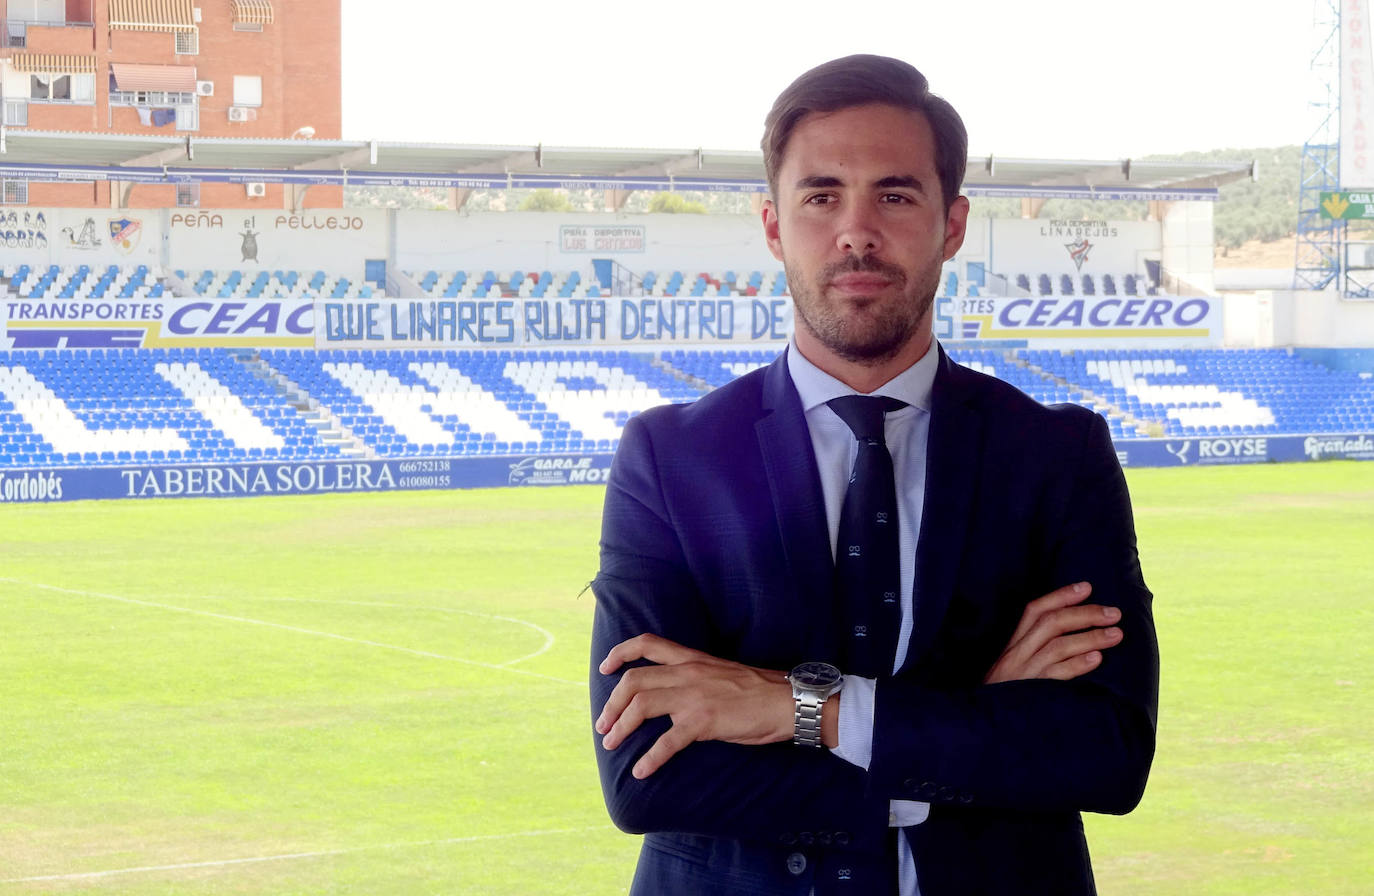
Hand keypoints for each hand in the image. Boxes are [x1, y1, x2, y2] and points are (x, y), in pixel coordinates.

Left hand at [596, 633, 791, 778]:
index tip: (605, 667)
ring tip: (611, 744)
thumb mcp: (720, 672)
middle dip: (612, 703)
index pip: (647, 644)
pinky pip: (667, 741)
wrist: (786, 701)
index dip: (620, 653)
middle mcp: (688, 673)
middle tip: (603, 724)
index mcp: (691, 659)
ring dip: (621, 727)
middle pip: (634, 680)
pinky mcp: (704, 721)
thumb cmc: (757, 691)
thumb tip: (673, 694)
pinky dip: (650, 758)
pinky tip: (641, 771)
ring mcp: (694, 696)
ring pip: (642, 706)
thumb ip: (695, 677)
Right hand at [983, 582, 1122, 683]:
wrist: (980, 727)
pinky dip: (1077, 664)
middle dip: (1085, 614)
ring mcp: (1023, 674)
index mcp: (1012, 646)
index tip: (1087, 587)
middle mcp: (1016, 655)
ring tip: (1116, 634)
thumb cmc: (1003, 697)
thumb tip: (1070, 633)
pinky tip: (1097, 658)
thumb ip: (1032, 650)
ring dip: (1090, 637)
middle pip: (1051, 623)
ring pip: (1057, 646)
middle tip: (1114, 613)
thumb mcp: (1011, 668)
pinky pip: (1056, 676)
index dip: (1061, 596)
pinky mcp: (1030, 695)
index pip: (1035, 610)